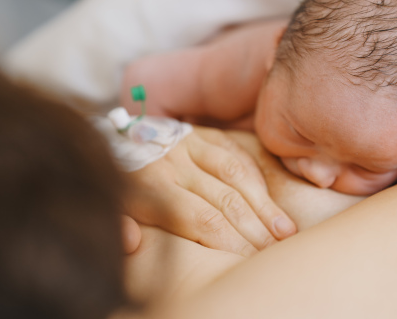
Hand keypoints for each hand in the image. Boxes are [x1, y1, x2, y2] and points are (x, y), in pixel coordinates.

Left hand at [122, 126, 296, 256]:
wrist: (116, 134)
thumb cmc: (119, 179)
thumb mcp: (111, 202)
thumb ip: (120, 224)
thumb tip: (131, 243)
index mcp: (152, 185)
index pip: (201, 220)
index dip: (229, 243)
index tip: (248, 262)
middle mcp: (176, 163)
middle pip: (224, 201)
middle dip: (254, 230)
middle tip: (275, 253)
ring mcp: (192, 144)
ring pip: (236, 174)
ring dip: (263, 204)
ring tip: (285, 230)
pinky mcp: (203, 133)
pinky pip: (236, 152)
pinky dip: (256, 177)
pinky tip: (269, 200)